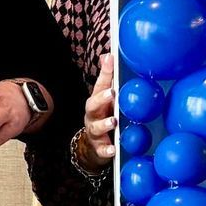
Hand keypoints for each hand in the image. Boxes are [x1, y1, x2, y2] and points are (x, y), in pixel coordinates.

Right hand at [79, 53, 116, 167]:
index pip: (100, 85)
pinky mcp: (99, 148)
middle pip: (92, 105)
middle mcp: (93, 115)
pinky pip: (101, 150)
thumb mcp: (104, 98)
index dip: (105, 73)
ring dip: (104, 124)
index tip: (111, 59)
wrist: (93, 146)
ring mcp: (94, 131)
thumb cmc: (102, 117)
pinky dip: (106, 150)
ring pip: (96, 127)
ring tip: (113, 122)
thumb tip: (108, 56)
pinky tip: (113, 150)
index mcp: (96, 102)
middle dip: (101, 99)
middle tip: (112, 93)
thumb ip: (107, 79)